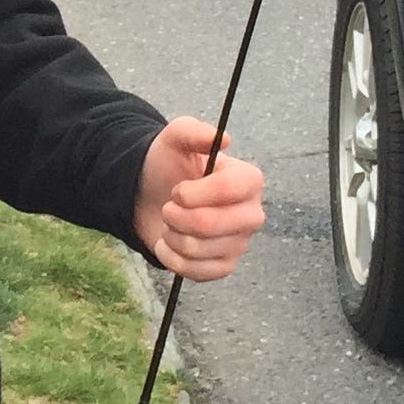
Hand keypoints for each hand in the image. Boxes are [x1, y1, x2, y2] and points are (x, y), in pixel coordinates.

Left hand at [132, 116, 265, 280]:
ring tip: (171, 222)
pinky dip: (172, 257)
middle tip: (169, 206)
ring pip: (197, 248)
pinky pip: (196, 271)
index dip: (194, 193)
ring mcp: (239, 243)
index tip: (177, 190)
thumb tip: (222, 139)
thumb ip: (194, 131)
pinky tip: (170, 242)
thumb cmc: (169, 165)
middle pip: (209, 224)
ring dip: (171, 234)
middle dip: (175, 215)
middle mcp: (251, 213)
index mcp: (248, 181)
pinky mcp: (224, 266)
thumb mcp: (175, 139)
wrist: (151, 194)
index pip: (230, 189)